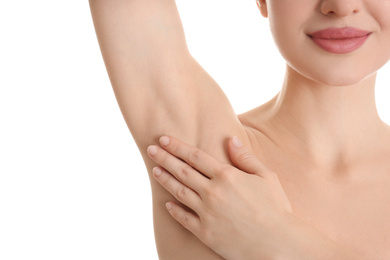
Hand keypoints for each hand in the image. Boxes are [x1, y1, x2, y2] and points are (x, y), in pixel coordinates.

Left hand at [147, 136, 292, 259]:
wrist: (278, 244)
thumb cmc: (276, 208)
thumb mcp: (266, 177)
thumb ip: (245, 158)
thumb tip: (231, 139)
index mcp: (226, 176)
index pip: (195, 156)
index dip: (177, 146)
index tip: (164, 139)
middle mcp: (212, 192)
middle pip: (182, 171)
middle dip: (164, 158)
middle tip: (151, 149)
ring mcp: (206, 213)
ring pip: (179, 192)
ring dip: (165, 179)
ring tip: (154, 170)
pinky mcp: (205, 232)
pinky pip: (184, 218)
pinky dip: (174, 210)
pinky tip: (167, 204)